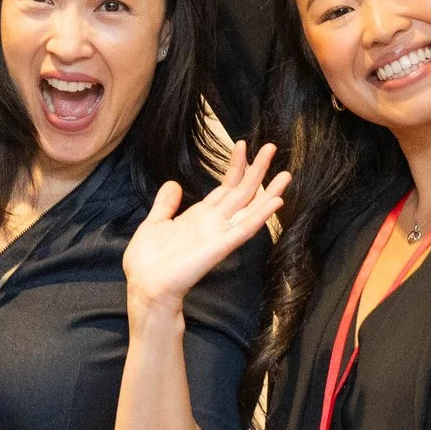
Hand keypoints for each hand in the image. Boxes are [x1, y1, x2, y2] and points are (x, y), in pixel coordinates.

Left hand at [123, 143, 288, 318]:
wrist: (145, 284)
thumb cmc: (147, 260)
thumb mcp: (155, 223)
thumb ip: (166, 204)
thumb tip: (174, 184)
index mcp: (199, 216)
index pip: (224, 187)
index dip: (234, 167)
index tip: (241, 145)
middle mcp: (214, 223)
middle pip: (241, 192)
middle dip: (257, 170)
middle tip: (271, 146)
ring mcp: (219, 234)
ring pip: (249, 208)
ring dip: (268, 190)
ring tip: (285, 173)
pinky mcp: (220, 246)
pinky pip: (244, 229)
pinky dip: (261, 215)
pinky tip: (276, 201)